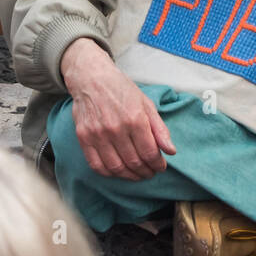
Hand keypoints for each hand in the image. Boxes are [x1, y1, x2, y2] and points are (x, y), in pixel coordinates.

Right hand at [60, 39, 175, 179]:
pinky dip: (109, 174)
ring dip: (130, 176)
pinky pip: (97, 166)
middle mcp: (116, 128)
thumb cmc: (122, 90)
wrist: (92, 79)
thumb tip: (171, 152)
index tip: (160, 167)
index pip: (149, 152)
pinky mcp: (84, 138)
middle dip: (145, 172)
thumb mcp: (146, 104)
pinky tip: (119, 171)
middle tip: (150, 173)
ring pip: (116, 167)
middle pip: (134, 162)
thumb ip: (160, 129)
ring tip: (137, 175)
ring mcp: (98, 134)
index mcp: (135, 118)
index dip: (157, 164)